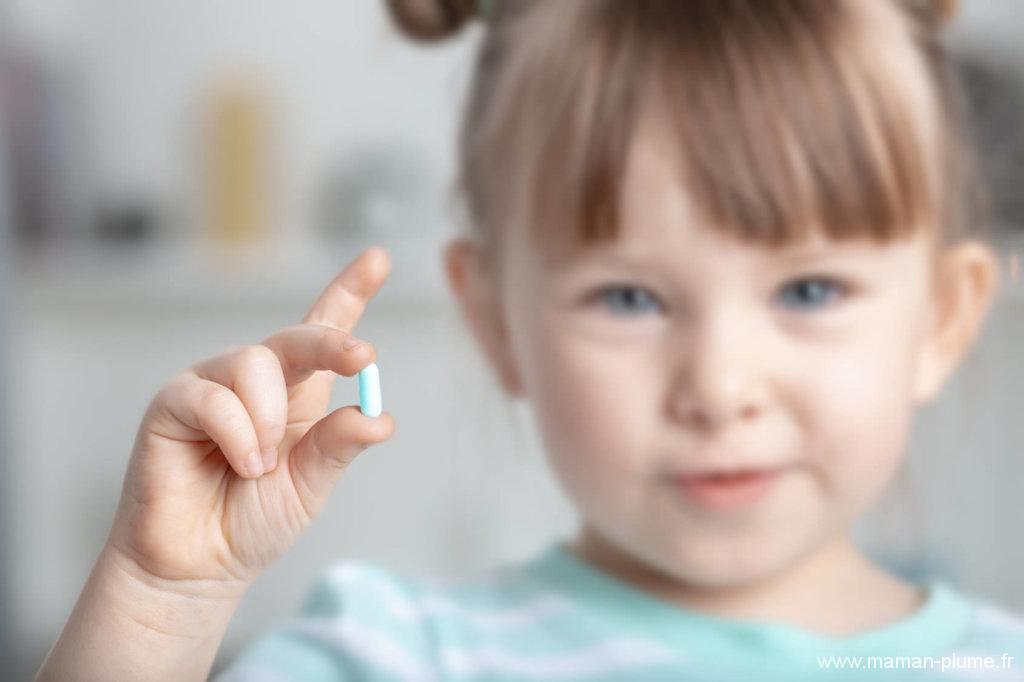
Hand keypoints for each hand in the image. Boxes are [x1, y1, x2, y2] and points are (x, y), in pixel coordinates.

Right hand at [105, 246, 396, 594]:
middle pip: (298, 337)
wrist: (198, 565)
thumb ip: (339, 447)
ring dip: (269, 421)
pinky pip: (215, 398)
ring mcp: (214, 384)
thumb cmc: (253, 520)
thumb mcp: (310, 484)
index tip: (378, 258)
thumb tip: (379, 417)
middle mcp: (257, 379)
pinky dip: (238, 435)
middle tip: (362, 360)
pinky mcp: (175, 401)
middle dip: (332, 343)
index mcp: (297, 392)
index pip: (324, 331)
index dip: (349, 292)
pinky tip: (240, 464)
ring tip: (259, 466)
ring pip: (256, 364)